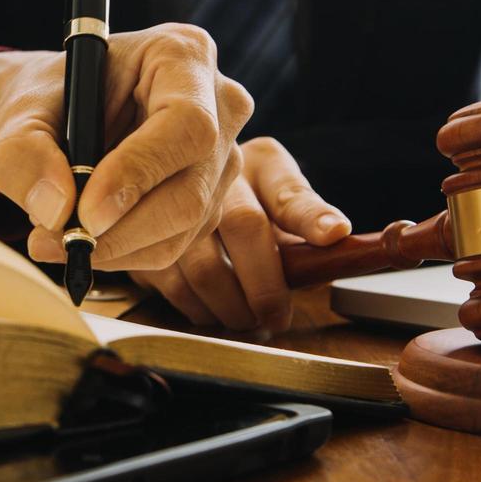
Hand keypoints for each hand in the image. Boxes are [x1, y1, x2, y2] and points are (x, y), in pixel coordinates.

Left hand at [0, 23, 252, 268]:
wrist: (58, 112)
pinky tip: (85, 236)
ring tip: (55, 236)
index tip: (86, 213)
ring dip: (116, 248)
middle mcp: (220, 105)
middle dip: (121, 229)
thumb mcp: (20, 111)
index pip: (186, 124)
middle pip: (192, 188)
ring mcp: (223, 156)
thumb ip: (23, 153)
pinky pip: (177, 244)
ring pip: (185, 226)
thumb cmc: (47, 98)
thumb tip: (56, 211)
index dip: (139, 173)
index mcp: (184, 55)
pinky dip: (124, 254)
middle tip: (56, 241)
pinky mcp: (213, 199)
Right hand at [128, 137, 350, 335]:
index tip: (335, 234)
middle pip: (243, 226)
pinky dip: (200, 310)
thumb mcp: (281, 206)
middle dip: (266, 286)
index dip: (312, 215)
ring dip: (232, 306)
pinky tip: (213, 310)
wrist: (181, 196)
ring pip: (205, 267)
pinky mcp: (143, 236)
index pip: (289, 189)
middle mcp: (216, 172)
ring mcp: (174, 201)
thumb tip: (337, 238)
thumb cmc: (245, 208)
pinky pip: (175, 287)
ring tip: (246, 318)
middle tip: (276, 316)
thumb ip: (306, 223)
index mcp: (260, 163)